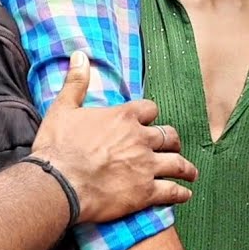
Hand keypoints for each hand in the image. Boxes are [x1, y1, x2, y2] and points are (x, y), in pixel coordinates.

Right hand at [31, 51, 196, 223]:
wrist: (57, 184)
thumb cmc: (57, 147)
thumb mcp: (63, 109)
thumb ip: (76, 82)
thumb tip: (80, 55)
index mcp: (124, 117)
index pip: (150, 110)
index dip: (150, 116)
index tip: (149, 122)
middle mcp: (141, 139)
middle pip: (169, 136)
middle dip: (172, 141)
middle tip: (172, 146)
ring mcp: (146, 166)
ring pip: (178, 163)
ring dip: (186, 168)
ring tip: (191, 173)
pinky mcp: (146, 191)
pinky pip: (172, 191)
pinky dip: (181, 193)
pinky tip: (185, 194)